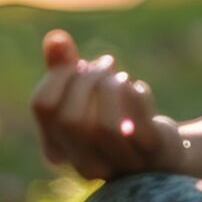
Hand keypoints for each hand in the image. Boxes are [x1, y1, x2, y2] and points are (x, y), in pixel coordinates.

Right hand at [30, 30, 182, 179]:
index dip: (59, 74)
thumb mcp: (83, 94)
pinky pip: (137, 122)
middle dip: (87, 80)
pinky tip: (138, 88)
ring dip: (112, 88)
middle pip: (69, 118)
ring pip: (104, 126)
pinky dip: (137, 94)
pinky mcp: (149, 153)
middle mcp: (83, 163)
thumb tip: (55, 38)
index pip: (42, 106)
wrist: (159, 153)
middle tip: (106, 63)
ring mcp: (116, 162)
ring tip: (121, 76)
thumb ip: (63, 68)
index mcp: (57, 149)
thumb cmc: (112, 119)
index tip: (79, 63)